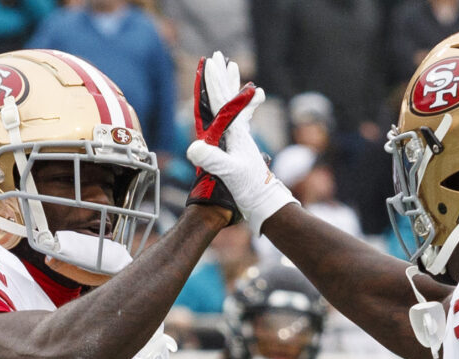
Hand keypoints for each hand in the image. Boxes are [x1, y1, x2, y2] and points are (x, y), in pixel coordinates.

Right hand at [187, 53, 289, 233]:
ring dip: (231, 86)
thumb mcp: (229, 173)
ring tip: (233, 68)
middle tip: (218, 56)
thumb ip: (213, 159)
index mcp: (233, 132)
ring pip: (234, 105)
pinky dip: (238, 109)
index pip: (222, 101)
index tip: (209, 63)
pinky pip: (236, 121)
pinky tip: (239, 107)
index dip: (214, 82)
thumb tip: (193, 146)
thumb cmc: (250, 188)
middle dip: (223, 76)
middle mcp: (237, 132)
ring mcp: (240, 139)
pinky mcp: (241, 148)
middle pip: (229, 97)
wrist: (265, 203)